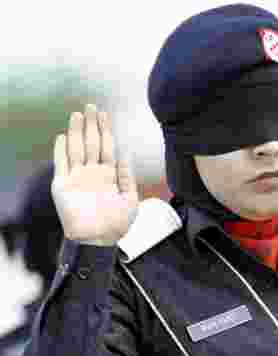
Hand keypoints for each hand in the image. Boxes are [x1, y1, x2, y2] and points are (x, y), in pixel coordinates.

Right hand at [52, 104, 138, 245]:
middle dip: (92, 125)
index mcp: (109, 175)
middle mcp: (92, 173)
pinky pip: (61, 164)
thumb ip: (127, 176)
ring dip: (76, 132)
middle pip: (91, 143)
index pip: (106, 147)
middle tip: (92, 107)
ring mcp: (77, 178)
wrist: (99, 240)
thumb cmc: (118, 224)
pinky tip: (63, 136)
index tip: (106, 115)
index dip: (106, 131)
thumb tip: (125, 154)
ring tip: (78, 115)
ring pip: (76, 149)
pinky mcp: (62, 185)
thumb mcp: (130, 199)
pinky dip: (61, 150)